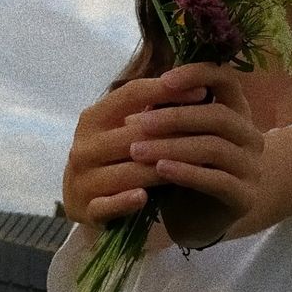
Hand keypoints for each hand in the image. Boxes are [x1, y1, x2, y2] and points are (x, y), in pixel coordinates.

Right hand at [62, 77, 209, 227]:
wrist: (86, 200)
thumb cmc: (117, 156)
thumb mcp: (127, 128)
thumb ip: (153, 109)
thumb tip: (197, 81)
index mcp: (94, 117)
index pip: (132, 94)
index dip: (167, 90)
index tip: (203, 91)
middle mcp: (84, 146)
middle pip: (135, 134)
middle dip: (175, 132)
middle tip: (210, 133)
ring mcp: (81, 180)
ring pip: (127, 171)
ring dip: (162, 168)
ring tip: (196, 166)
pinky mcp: (84, 210)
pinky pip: (105, 205)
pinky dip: (124, 201)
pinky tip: (144, 198)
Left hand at [127, 62, 264, 247]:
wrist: (202, 219)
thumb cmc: (187, 168)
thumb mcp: (177, 137)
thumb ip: (168, 116)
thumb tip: (143, 101)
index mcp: (238, 110)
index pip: (227, 78)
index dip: (198, 74)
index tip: (164, 80)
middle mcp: (251, 135)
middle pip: (219, 116)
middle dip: (176, 117)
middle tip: (140, 123)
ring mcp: (252, 166)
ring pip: (215, 147)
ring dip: (173, 146)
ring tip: (138, 150)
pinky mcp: (246, 197)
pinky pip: (217, 180)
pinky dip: (187, 172)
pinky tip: (161, 169)